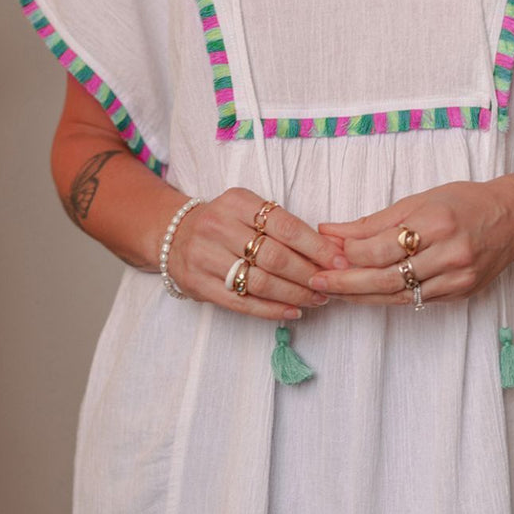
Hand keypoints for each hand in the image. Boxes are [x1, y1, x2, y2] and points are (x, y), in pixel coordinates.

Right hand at [166, 188, 348, 319]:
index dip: (317, 246)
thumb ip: (281, 225)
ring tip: (317, 299)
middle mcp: (218, 226)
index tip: (340, 261)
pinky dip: (271, 310)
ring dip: (294, 294)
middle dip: (308, 274)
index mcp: (237, 202)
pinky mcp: (198, 284)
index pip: (286, 226)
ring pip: (259, 282)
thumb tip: (329, 250)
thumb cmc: (224, 223)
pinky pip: (241, 302)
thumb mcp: (247, 209)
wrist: (173, 234)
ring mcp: (204, 257)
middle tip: (330, 285)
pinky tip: (292, 311)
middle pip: (275, 257)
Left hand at [311, 178, 513, 304]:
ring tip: (334, 290)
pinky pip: (416, 300)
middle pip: (387, 277)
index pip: (383, 246)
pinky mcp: (461, 293)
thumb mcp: (419, 200)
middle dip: (347, 282)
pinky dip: (387, 297)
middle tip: (317, 281)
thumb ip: (374, 221)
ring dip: (361, 295)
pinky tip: (365, 293)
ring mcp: (458, 278)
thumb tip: (331, 231)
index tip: (327, 249)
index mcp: (438, 222)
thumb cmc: (465, 202)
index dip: (351, 252)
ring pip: (399, 295)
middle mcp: (450, 253)